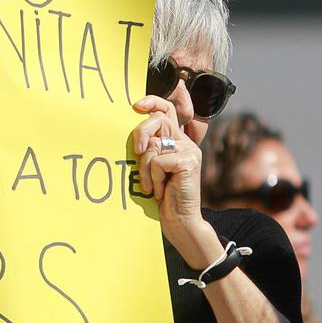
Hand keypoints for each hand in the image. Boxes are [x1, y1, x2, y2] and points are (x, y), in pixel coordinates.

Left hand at [129, 95, 206, 254]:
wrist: (180, 220)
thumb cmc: (162, 197)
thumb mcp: (152, 168)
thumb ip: (148, 149)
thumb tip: (132, 135)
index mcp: (177, 141)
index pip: (167, 111)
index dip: (153, 102)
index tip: (136, 106)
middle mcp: (185, 142)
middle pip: (158, 120)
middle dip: (140, 134)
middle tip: (136, 152)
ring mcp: (189, 150)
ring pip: (153, 146)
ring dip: (145, 169)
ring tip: (150, 186)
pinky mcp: (188, 161)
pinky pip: (158, 161)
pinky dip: (153, 178)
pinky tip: (160, 191)